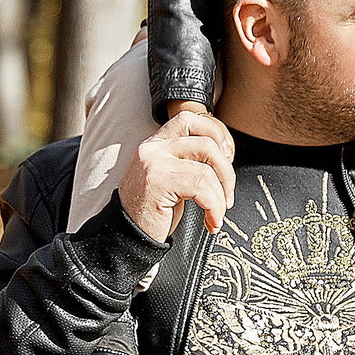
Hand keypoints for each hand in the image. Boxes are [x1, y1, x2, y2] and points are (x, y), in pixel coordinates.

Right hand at [118, 105, 234, 242]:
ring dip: (220, 198)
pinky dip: (214, 208)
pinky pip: (201, 189)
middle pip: (206, 144)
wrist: (125, 236)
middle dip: (227, 173)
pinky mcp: (157, 182)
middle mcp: (153, 149)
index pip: (189, 119)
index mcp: (156, 144)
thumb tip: (225, 157)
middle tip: (228, 197)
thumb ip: (189, 162)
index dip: (215, 133)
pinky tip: (211, 222)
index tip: (228, 156)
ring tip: (217, 216)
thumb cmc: (152, 211)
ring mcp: (153, 164)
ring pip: (206, 171)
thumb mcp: (170, 179)